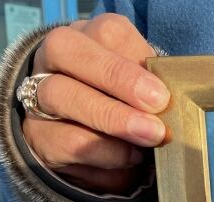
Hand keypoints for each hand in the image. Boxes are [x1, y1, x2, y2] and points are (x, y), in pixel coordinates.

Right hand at [23, 14, 169, 192]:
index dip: (133, 59)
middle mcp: (56, 60)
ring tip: (150, 136)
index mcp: (90, 40)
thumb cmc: (129, 113)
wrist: (94, 153)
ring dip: (112, 117)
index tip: (162, 92)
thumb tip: (175, 103)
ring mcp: (39, 95)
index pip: (105, 32)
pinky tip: (131, 158)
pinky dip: (104, 152)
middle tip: (157, 106)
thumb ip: (153, 91)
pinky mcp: (39, 136)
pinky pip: (66, 141)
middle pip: (68, 49)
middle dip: (117, 77)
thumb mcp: (144, 95)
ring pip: (61, 93)